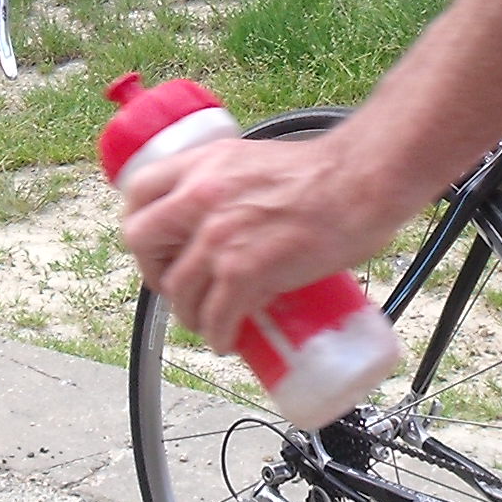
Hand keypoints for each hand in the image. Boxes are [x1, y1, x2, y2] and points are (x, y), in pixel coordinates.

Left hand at [119, 132, 403, 346]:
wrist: (362, 183)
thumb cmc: (326, 174)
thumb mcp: (256, 162)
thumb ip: (231, 185)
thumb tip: (226, 221)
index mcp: (203, 164)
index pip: (138, 190)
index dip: (140, 223)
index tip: (155, 244)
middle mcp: (200, 196)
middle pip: (142, 242)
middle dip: (154, 271)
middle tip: (176, 287)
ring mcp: (219, 236)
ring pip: (177, 289)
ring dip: (189, 314)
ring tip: (208, 322)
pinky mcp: (244, 271)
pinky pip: (215, 316)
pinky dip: (218, 336)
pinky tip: (227, 340)